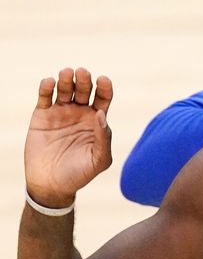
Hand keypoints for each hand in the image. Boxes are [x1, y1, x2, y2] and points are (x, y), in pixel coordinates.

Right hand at [24, 68, 113, 205]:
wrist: (50, 186)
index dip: (105, 87)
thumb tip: (102, 114)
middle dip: (85, 79)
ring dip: (67, 78)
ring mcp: (60, 112)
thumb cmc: (79, 174)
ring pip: (65, 88)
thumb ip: (104, 138)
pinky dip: (46, 87)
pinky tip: (50, 82)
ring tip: (67, 73)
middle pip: (84, 89)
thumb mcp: (98, 160)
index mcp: (96, 120)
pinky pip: (45, 97)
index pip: (103, 97)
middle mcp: (80, 113)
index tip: (103, 80)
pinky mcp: (42, 115)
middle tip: (83, 72)